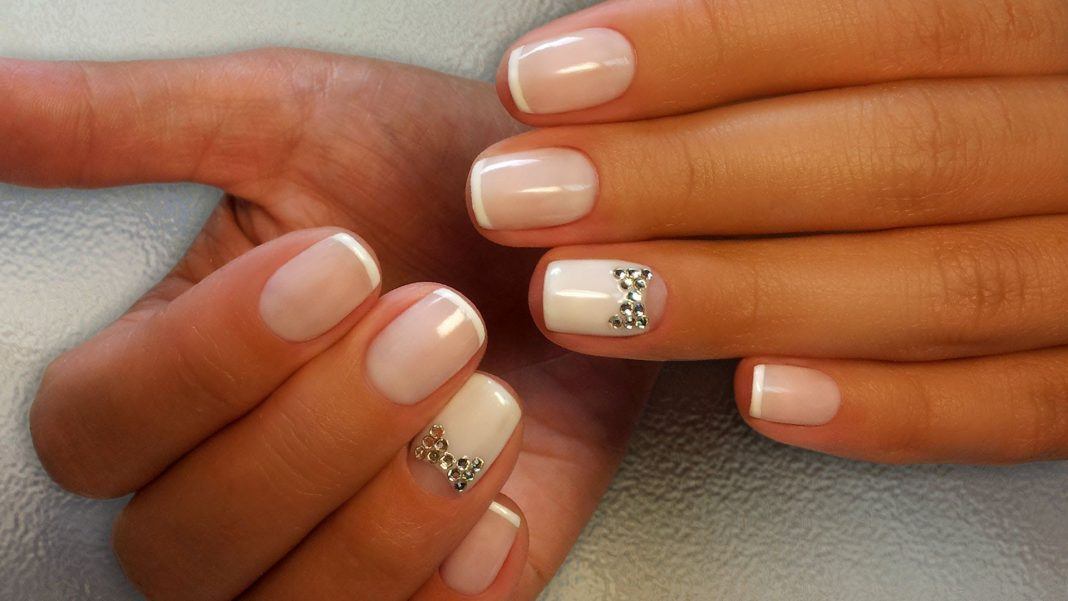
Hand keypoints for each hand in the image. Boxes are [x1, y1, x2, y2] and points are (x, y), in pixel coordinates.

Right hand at [12, 49, 658, 598]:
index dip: (206, 364)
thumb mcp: (288, 120)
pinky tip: (499, 494)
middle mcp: (233, 479)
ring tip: (486, 398)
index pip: (99, 432)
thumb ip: (130, 128)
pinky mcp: (438, 582)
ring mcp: (332, 545)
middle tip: (438, 321)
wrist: (578, 228)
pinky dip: (456, 581)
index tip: (335, 265)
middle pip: (185, 542)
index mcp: (174, 374)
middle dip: (319, 434)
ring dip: (389, 511)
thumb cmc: (429, 172)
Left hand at [469, 0, 1067, 463]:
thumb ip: (828, 39)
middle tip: (519, 196)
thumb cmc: (990, 102)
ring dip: (748, 296)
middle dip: (687, 179)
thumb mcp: (937, 40)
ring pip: (945, 286)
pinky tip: (762, 399)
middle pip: (897, 155)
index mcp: (1054, 27)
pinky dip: (897, 409)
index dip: (706, 49)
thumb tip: (643, 41)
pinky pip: (1023, 406)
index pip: (886, 19)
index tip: (544, 81)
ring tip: (581, 300)